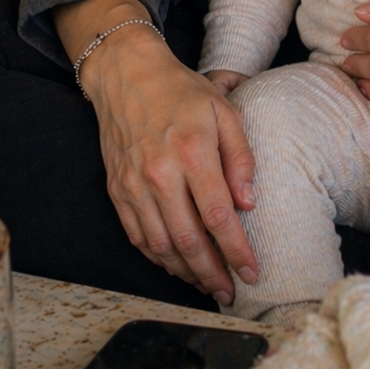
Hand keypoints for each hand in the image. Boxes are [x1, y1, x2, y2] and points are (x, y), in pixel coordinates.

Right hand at [54, 0, 257, 302]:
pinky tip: (177, 264)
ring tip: (207, 283)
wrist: (127, 76)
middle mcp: (159, 173)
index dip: (235, 249)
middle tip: (229, 292)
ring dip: (185, 272)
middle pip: (187, 240)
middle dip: (212, 273)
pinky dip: (158, 257)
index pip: (217, 215)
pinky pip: (138, 236)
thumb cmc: (182, 91)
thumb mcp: (224, 110)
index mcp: (192, 151)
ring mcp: (134, 185)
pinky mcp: (117, 190)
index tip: (251, 271)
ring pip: (160, 245)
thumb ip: (240, 157)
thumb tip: (247, 204)